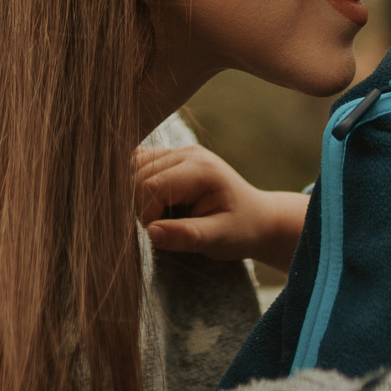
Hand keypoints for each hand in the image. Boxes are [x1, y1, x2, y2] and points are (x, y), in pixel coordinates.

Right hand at [134, 144, 308, 267]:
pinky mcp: (170, 157)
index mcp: (201, 169)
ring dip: (136, 195)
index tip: (163, 235)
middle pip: (137, 175)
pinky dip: (136, 185)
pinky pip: (138, 164)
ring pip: (133, 166)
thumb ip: (187, 236)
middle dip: (141, 207)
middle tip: (165, 227)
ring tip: (160, 215)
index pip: (150, 187)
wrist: (257, 218)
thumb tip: (151, 233)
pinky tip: (154, 204)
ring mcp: (178, 152)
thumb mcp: (220, 238)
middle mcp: (187, 153)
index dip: (147, 215)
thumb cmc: (241, 230)